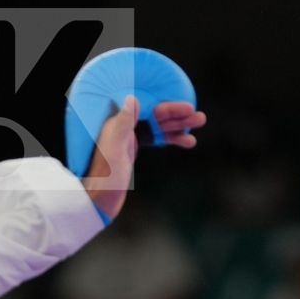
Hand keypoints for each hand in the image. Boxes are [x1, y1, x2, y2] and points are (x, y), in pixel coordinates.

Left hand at [81, 97, 206, 221]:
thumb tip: (132, 98)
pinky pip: (156, 139)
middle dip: (179, 116)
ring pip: (159, 128)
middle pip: (157, 116)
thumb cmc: (105, 178)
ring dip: (179, 127)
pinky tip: (188, 142)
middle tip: (200, 118)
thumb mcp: (114, 150)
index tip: (187, 108)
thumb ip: (122, 124)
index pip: (149, 109)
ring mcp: (130, 139)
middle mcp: (124, 127)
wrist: (99, 200)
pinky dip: (172, 139)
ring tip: (199, 125)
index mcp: (119, 123)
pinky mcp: (133, 150)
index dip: (169, 107)